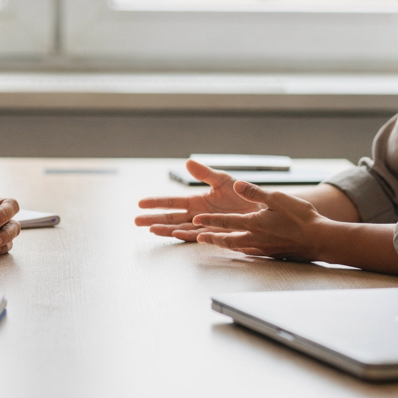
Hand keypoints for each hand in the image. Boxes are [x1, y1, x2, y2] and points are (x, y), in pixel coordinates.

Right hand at [134, 160, 263, 241]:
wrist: (261, 207)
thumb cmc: (243, 194)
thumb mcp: (223, 180)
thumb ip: (205, 174)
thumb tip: (188, 162)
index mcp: (197, 201)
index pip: (172, 202)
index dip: (157, 203)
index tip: (141, 202)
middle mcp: (198, 215)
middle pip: (172, 218)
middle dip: (154, 219)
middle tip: (136, 221)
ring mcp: (206, 226)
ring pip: (181, 229)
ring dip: (166, 229)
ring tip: (150, 230)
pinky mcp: (217, 234)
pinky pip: (199, 235)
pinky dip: (187, 235)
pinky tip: (176, 233)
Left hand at [192, 180, 330, 261]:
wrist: (319, 239)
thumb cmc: (300, 217)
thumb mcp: (277, 198)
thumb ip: (255, 192)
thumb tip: (237, 184)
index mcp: (254, 223)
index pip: (226, 222)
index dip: (209, 221)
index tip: (195, 220)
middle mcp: (255, 238)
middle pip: (227, 239)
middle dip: (211, 237)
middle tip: (197, 236)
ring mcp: (263, 248)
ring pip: (237, 247)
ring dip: (223, 244)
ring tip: (213, 243)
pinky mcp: (271, 253)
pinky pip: (249, 252)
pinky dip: (239, 249)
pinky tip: (240, 249)